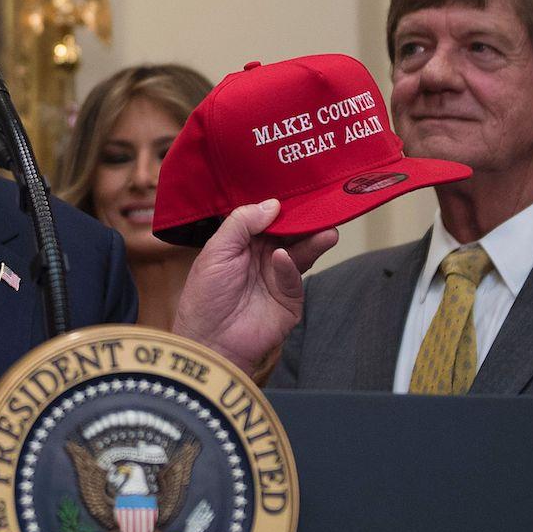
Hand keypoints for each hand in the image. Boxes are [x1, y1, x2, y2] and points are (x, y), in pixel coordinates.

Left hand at [170, 199, 338, 370]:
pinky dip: (290, 265)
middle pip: (290, 233)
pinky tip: (284, 257)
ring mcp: (279, 277)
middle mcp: (264, 257)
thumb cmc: (205, 296)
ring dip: (313, 239)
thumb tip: (272, 204)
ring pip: (301, 252)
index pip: (268, 219)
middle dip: (305, 219)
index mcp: (244, 243)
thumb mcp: (216, 251)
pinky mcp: (290, 299)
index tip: (297, 189)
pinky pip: (294, 276)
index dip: (281, 206)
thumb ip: (241, 224)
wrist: (209, 341)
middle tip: (322, 203)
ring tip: (327, 227)